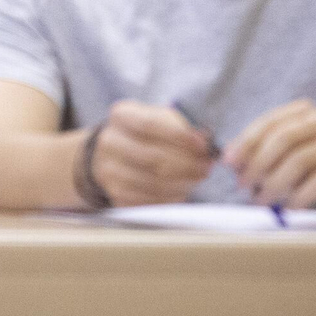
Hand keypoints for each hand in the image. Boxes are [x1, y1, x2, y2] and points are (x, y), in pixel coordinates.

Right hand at [89, 100, 214, 205]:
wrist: (117, 153)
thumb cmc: (147, 133)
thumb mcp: (160, 119)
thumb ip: (181, 126)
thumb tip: (204, 141)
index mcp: (122, 115)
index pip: (150, 124)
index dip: (179, 135)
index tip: (202, 144)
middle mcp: (110, 141)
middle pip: (152, 156)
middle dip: (186, 163)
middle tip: (206, 166)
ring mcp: (109, 170)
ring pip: (151, 182)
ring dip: (181, 182)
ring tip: (198, 178)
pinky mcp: (115, 193)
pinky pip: (148, 200)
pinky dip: (169, 197)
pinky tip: (183, 189)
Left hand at [223, 99, 315, 209]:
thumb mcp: (290, 152)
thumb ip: (262, 151)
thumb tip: (231, 160)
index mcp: (304, 112)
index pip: (268, 122)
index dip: (245, 141)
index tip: (228, 161)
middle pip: (282, 139)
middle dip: (257, 163)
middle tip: (242, 184)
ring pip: (297, 161)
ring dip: (274, 184)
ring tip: (261, 200)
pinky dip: (297, 197)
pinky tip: (288, 207)